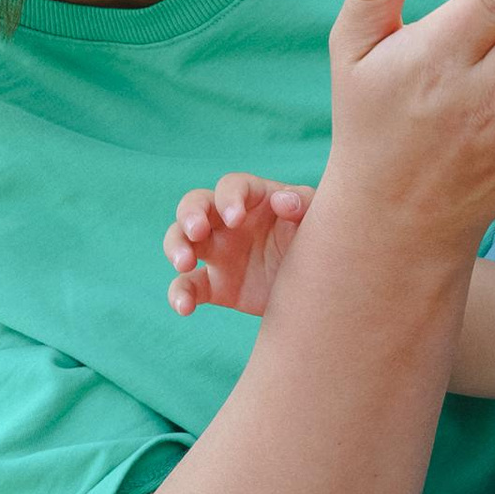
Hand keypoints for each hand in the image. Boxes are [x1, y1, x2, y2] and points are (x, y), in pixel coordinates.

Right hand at [166, 172, 312, 319]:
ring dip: (175, 247)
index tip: (236, 218)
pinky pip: (188, 286)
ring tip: (184, 263)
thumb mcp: (317, 223)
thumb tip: (282, 201)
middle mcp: (229, 222)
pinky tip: (184, 307)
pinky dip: (179, 295)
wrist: (319, 292)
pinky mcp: (214, 285)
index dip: (229, 198)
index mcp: (254, 199)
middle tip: (197, 231)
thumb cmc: (316, 245)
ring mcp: (218, 253)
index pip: (232, 186)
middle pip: (195, 205)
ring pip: (181, 240)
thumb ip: (303, 205)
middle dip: (190, 214)